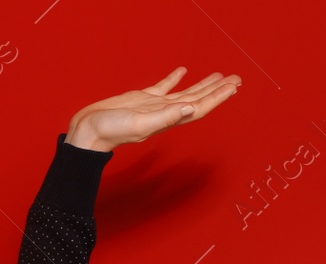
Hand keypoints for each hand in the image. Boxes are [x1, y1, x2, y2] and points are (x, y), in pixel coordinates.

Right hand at [68, 66, 240, 152]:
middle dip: (218, 89)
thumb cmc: (112, 130)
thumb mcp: (140, 123)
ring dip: (202, 84)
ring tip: (218, 74)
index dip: (218, 97)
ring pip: (185, 92)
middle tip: (236, 78)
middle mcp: (166, 113)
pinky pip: (164, 86)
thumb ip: (165, 116)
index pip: (200, 106)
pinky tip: (183, 70)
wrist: (89, 131)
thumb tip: (189, 109)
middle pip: (198, 99)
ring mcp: (155, 106)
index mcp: (169, 119)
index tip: (233, 86)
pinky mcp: (142, 99)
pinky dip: (175, 78)